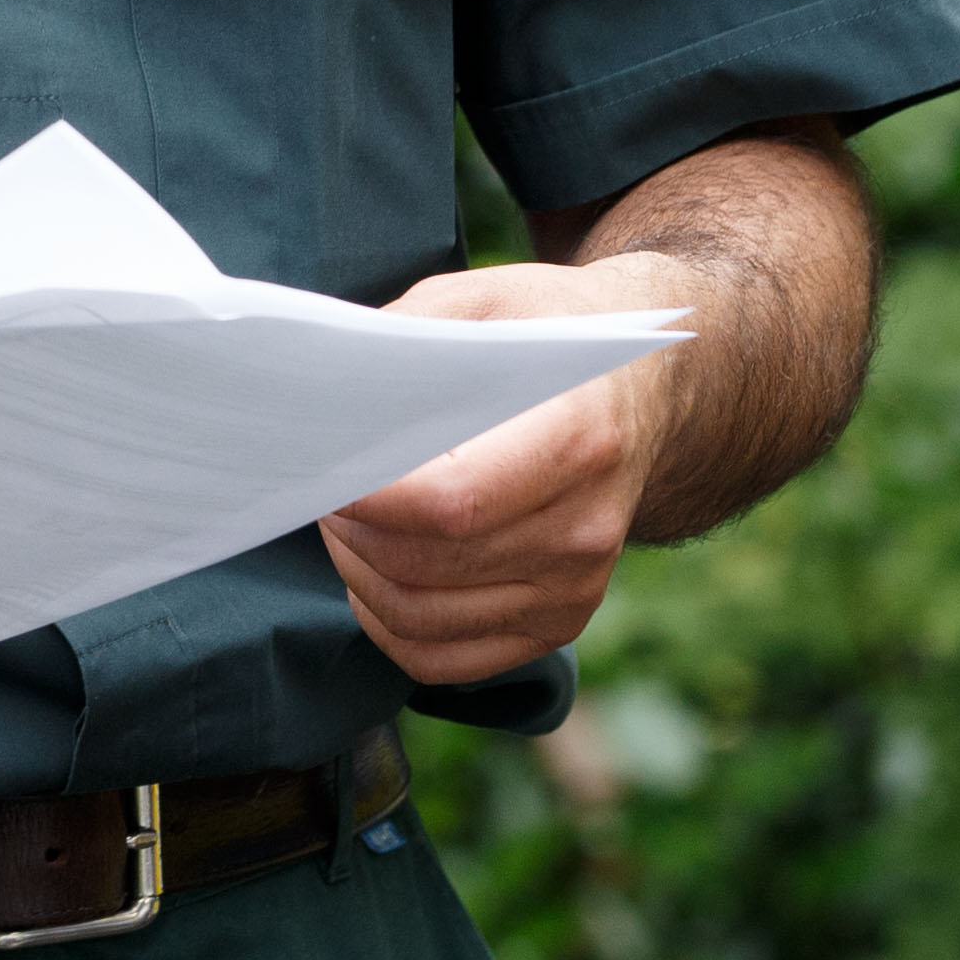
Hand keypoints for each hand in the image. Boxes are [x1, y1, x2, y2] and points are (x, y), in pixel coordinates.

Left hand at [318, 252, 693, 684]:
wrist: (646, 385)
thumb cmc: (545, 333)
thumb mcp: (479, 301)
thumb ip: (401, 340)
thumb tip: (321, 399)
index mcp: (577, 438)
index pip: (452, 502)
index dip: (368, 497)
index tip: (313, 467)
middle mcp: (586, 527)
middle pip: (424, 562)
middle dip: (347, 527)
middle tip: (318, 481)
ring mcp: (577, 586)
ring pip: (421, 616)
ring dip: (356, 573)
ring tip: (343, 517)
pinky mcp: (560, 622)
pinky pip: (445, 658)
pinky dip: (387, 625)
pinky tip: (374, 573)